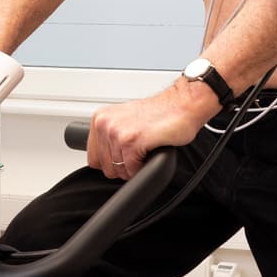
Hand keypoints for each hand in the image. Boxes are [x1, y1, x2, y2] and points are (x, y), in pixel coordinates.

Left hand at [87, 81, 219, 178]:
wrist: (183, 105)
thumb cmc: (160, 113)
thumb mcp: (124, 121)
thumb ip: (109, 137)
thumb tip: (105, 159)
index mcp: (100, 118)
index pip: (94, 158)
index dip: (112, 162)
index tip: (125, 154)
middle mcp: (105, 124)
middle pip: (106, 168)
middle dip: (124, 166)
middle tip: (139, 152)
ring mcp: (117, 133)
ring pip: (119, 171)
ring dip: (135, 167)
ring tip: (146, 149)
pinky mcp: (132, 141)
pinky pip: (132, 170)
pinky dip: (142, 167)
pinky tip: (150, 152)